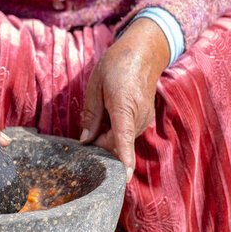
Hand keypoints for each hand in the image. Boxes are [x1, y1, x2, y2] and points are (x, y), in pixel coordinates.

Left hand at [80, 18, 169, 182]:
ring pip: (119, 140)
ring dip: (106, 134)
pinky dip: (114, 129)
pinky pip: (125, 133)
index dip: (124, 160)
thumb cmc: (117, 65)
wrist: (144, 53)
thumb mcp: (96, 85)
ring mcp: (143, 120)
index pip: (123, 139)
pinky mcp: (144, 120)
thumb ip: (90, 114)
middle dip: (98, 141)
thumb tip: (86, 140)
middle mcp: (138, 117)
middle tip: (89, 123)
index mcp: (124, 106)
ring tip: (102, 110)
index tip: (125, 178)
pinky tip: (110, 112)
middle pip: (114, 144)